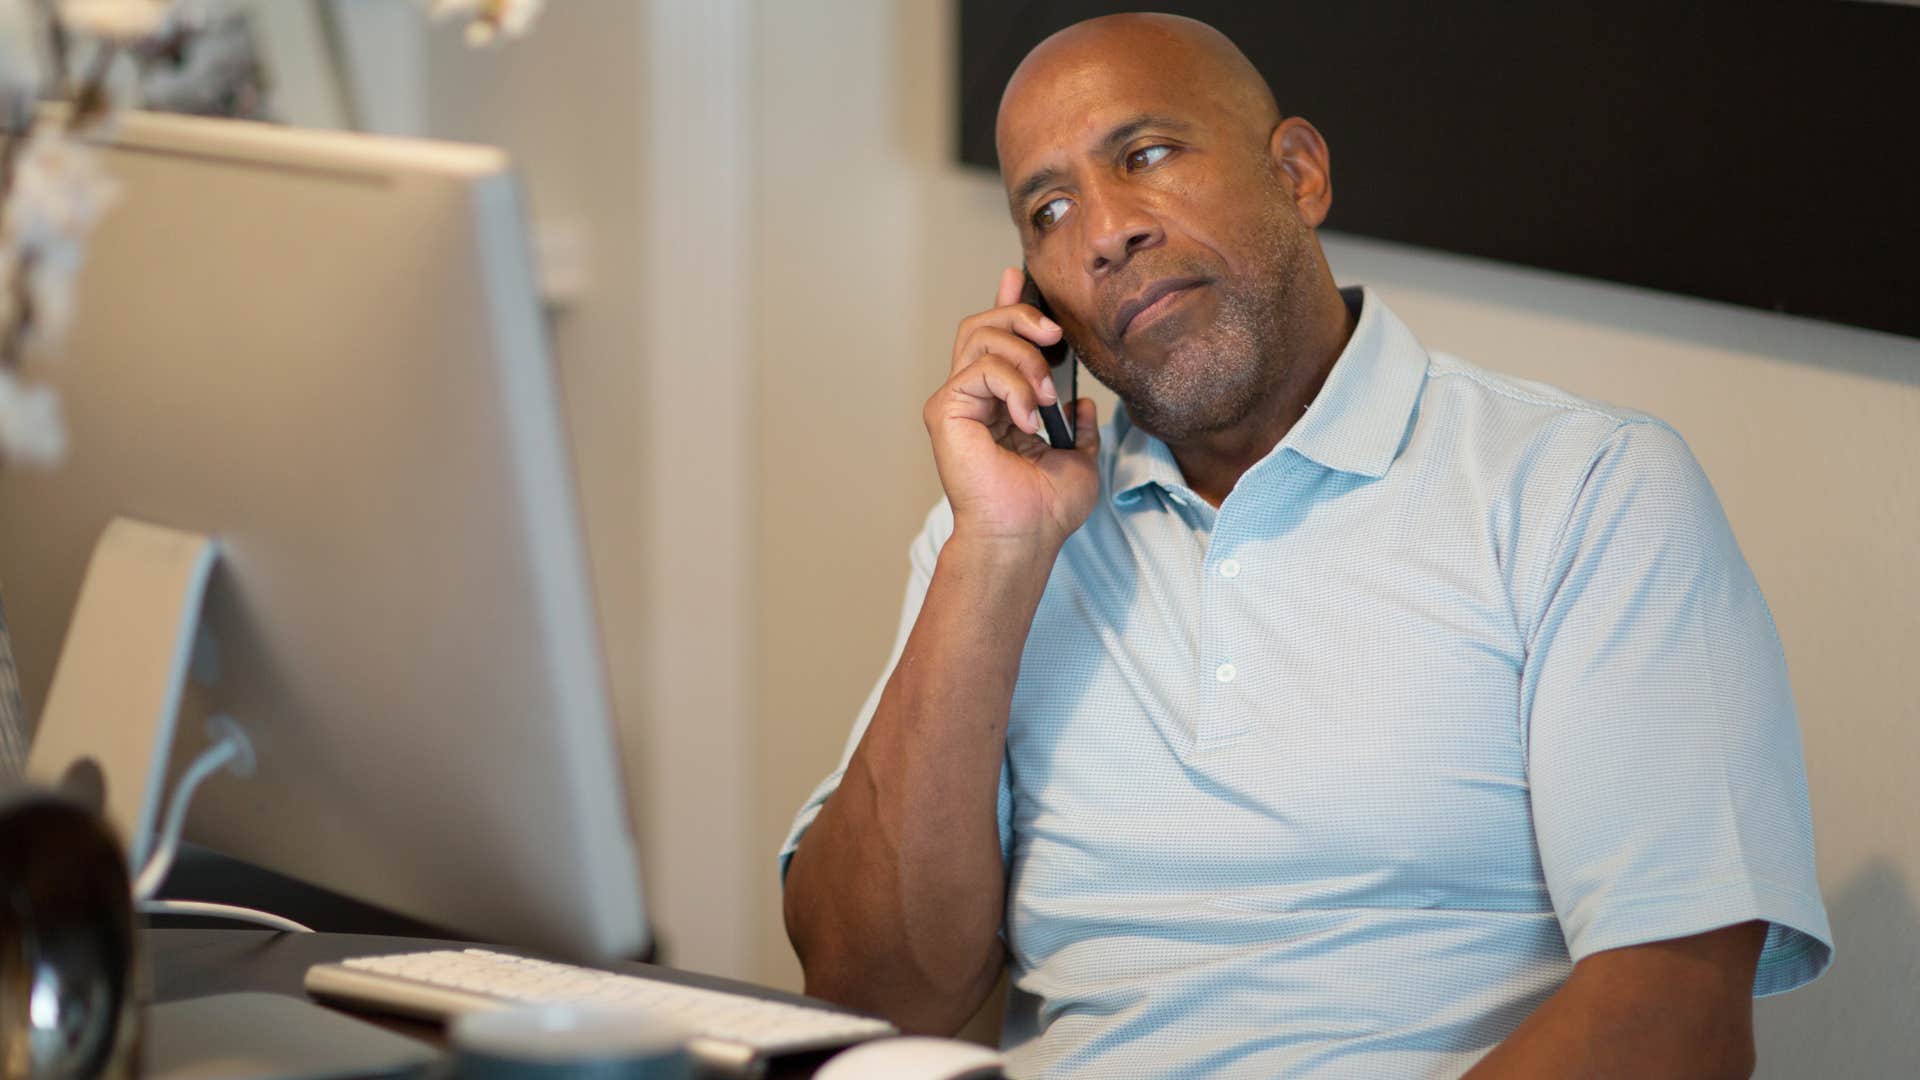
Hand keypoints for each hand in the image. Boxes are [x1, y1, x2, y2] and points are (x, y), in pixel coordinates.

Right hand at [925, 267, 1100, 550]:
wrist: (1025, 536)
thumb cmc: (1045, 509)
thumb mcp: (1078, 457)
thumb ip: (1078, 425)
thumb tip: (1081, 399)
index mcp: (999, 403)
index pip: (996, 341)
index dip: (1007, 304)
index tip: (1019, 279)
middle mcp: (972, 397)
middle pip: (983, 325)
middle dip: (1022, 317)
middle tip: (1055, 335)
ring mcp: (956, 401)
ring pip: (981, 337)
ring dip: (1025, 358)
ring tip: (1044, 398)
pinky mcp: (945, 409)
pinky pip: (981, 368)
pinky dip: (1014, 386)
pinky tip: (1028, 419)